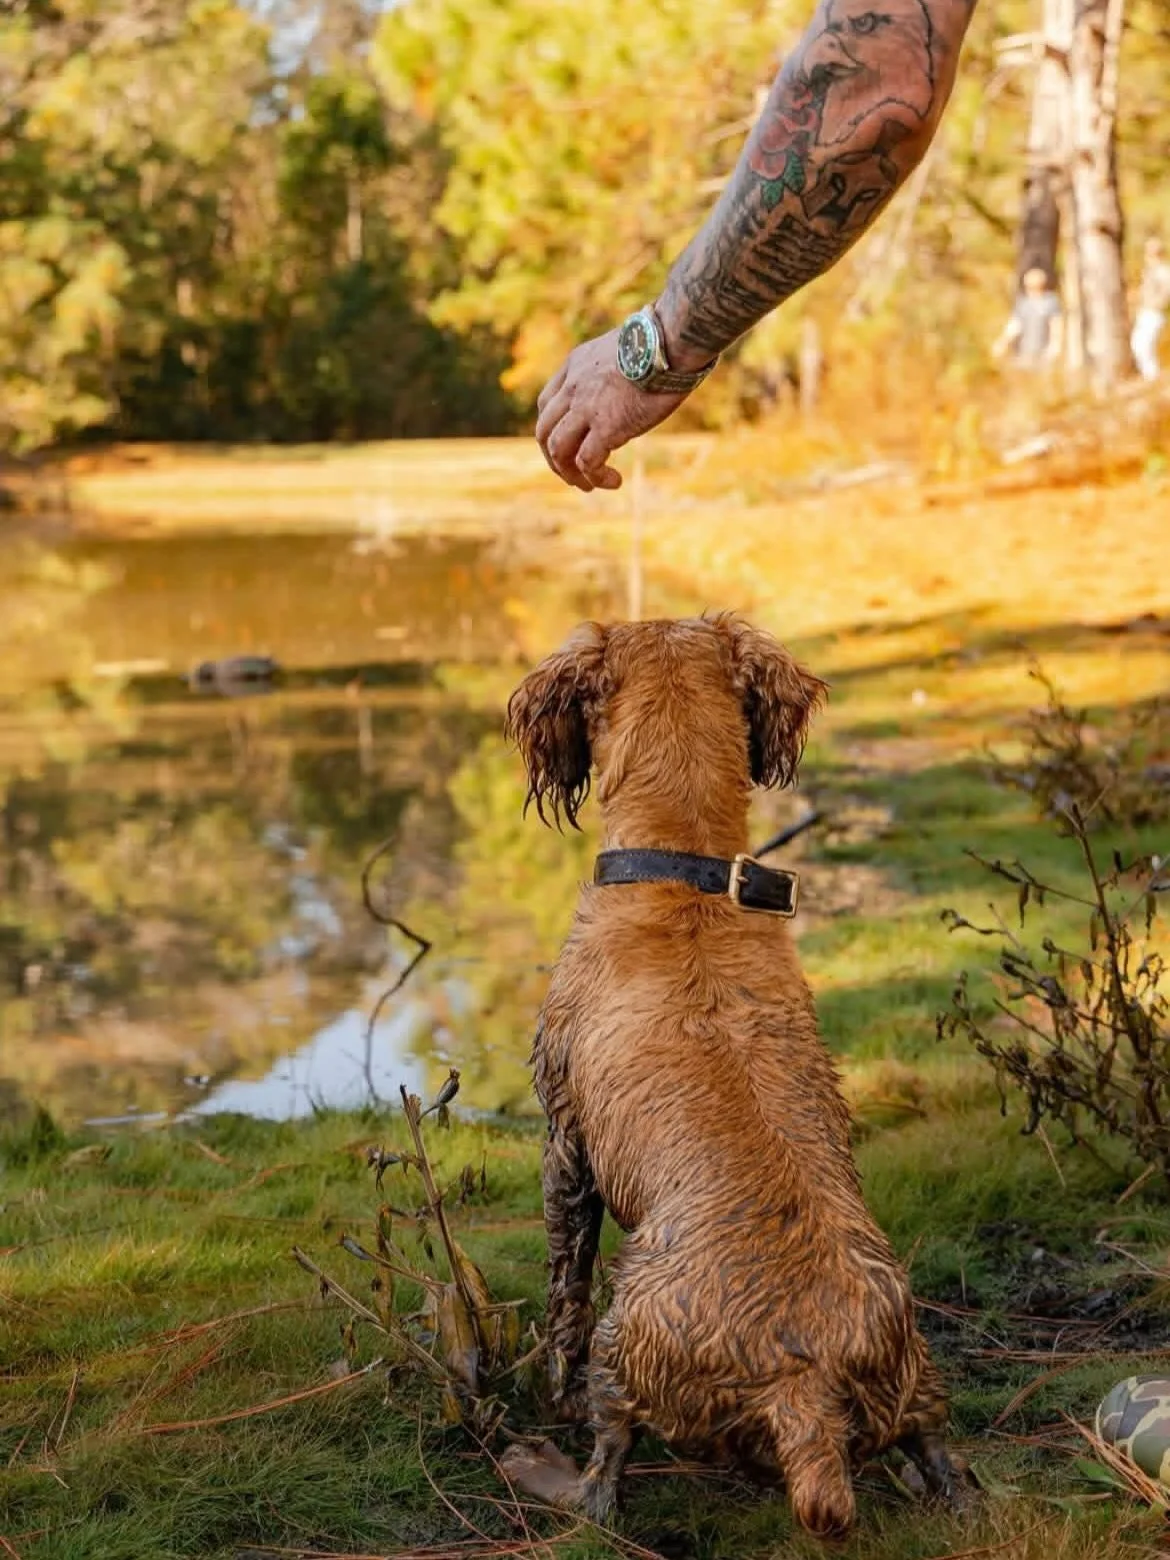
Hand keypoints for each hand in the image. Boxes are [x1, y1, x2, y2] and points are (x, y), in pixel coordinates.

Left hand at [535, 328, 689, 492]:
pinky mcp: (606, 427)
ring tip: (590, 486)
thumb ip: (614, 370)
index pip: (546, 404)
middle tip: (574, 475)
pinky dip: (596, 477)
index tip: (571, 444)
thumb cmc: (661, 342)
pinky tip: (614, 481)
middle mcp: (573, 387)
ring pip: (558, 451)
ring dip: (570, 474)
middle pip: (544, 431)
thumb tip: (629, 382)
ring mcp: (586, 407)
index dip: (553, 430)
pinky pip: (587, 462)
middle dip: (554, 459)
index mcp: (575, 365)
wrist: (670, 341)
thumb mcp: (623, 349)